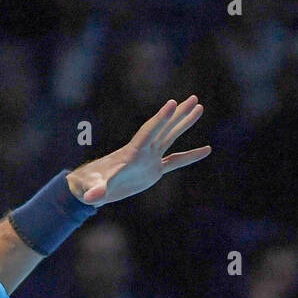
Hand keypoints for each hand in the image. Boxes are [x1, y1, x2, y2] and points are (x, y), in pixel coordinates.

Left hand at [65, 95, 211, 206]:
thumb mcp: (93, 188)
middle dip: (179, 114)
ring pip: (171, 137)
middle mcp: (143, 151)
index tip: (173, 104)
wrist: (92, 186)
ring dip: (184, 123)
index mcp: (132, 152)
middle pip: (164, 128)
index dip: (161, 119)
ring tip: (199, 108)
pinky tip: (206, 150)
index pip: (149, 132)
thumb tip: (90, 198)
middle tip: (194, 99)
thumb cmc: (90, 185)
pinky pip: (176, 161)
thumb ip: (95, 191)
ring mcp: (150, 159)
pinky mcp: (155, 170)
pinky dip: (191, 156)